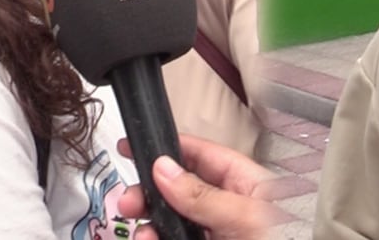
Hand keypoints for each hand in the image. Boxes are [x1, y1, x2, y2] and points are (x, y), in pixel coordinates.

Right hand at [117, 134, 279, 239]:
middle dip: (151, 193)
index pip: (203, 156)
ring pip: (174, 222)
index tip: (134, 147)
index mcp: (249, 186)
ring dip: (152, 225)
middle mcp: (231, 208)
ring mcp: (221, 234)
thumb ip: (205, 196)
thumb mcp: (249, 218)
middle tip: (129, 202)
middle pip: (180, 191)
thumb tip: (166, 169)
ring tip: (144, 234)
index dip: (169, 148)